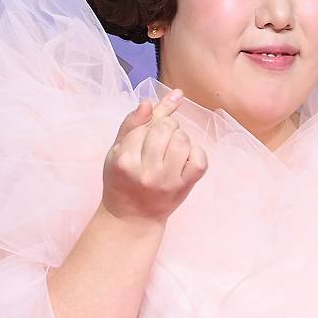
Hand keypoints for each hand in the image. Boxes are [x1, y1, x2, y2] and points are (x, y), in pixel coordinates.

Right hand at [101, 89, 207, 223]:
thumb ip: (132, 122)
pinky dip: (195, 152)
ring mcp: (167, 181)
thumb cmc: (122, 179)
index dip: (152, 120)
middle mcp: (146, 171)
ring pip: (183, 139)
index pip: (147, 122)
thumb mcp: (117, 150)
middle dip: (167, 126)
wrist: (132, 217)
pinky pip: (200, 159)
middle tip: (161, 139)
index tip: (151, 127)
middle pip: (166, 127)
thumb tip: (150, 100)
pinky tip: (184, 158)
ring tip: (172, 147)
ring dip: (181, 137)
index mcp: (125, 160)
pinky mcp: (184, 187)